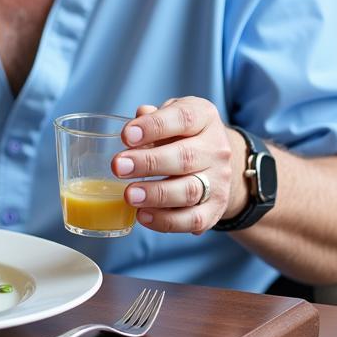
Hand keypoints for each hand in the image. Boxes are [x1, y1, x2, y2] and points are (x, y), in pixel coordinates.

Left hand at [112, 98, 246, 233]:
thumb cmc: (182, 133)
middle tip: (118, 167)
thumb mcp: (171, 116)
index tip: (126, 135)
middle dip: (148, 163)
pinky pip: (193, 220)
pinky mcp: (216, 210)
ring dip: (156, 195)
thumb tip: (137, 119)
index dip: (154, 126)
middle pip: (185, 157)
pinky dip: (166, 221)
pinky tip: (142, 215)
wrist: (216, 161)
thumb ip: (152, 118)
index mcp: (204, 118)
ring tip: (129, 195)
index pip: (183, 119)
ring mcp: (219, 181)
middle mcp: (217, 149)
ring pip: (190, 191)